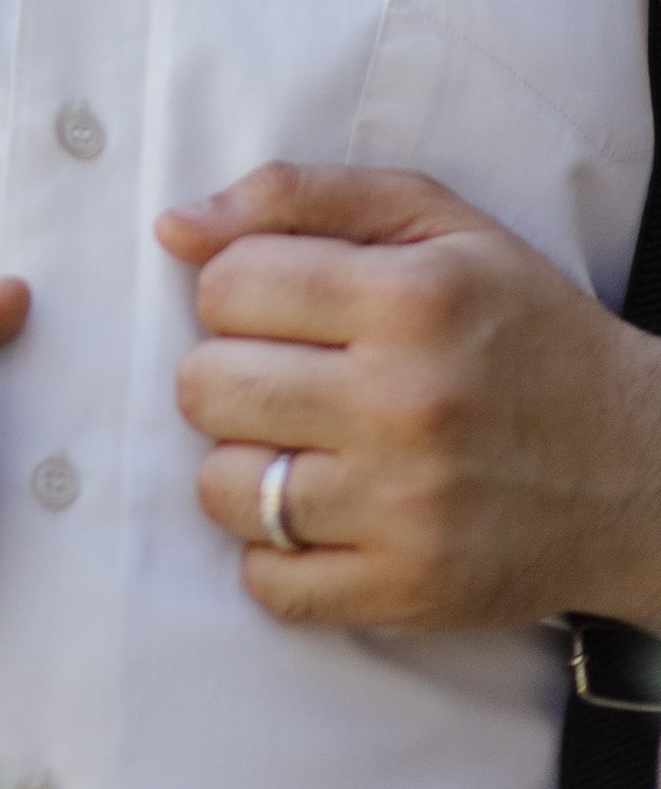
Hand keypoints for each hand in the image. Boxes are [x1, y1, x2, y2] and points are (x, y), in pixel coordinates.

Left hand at [159, 163, 660, 633]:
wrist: (640, 468)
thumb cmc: (523, 328)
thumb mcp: (436, 223)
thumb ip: (301, 197)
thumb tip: (174, 226)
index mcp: (409, 300)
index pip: (225, 286)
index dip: (234, 290)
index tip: (278, 305)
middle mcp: (405, 405)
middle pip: (206, 386)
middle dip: (227, 373)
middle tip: (283, 378)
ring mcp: (406, 509)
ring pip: (223, 487)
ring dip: (242, 464)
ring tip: (297, 445)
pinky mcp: (410, 591)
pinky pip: (270, 583)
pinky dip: (274, 553)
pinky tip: (318, 514)